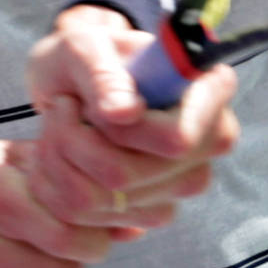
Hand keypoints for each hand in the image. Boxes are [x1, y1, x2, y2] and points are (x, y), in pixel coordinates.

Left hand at [24, 5, 238, 229]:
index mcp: (209, 89)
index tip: (93, 108)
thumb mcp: (84, 47)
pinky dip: (60, 187)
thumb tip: (126, 113)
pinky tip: (61, 156)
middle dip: (77, 143)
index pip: (178, 138)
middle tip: (60, 108)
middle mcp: (210, 139)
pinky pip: (95, 220)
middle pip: (131, 175)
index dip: (125, 133)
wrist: (71, 84)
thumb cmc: (85, 56)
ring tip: (57, 127)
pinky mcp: (156, 210)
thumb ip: (104, 75)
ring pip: (107, 201)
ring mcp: (186, 180)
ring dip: (61, 162)